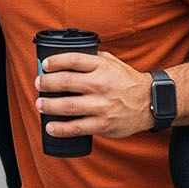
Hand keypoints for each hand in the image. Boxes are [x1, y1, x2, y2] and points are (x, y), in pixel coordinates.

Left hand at [35, 51, 152, 138]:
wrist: (150, 102)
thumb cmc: (127, 82)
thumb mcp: (113, 63)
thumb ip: (93, 59)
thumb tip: (67, 59)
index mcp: (103, 67)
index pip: (73, 60)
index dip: (55, 61)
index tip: (45, 65)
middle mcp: (101, 85)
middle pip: (65, 82)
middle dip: (46, 83)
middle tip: (39, 84)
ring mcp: (101, 106)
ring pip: (67, 106)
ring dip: (48, 106)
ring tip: (40, 105)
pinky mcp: (102, 124)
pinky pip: (76, 127)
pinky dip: (60, 128)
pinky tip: (50, 127)